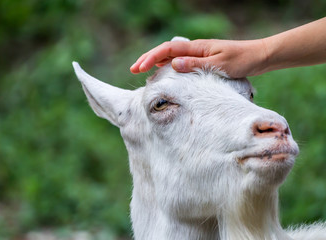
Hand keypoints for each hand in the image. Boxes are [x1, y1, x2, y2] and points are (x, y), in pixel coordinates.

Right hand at [130, 39, 267, 77]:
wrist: (258, 57)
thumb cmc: (241, 60)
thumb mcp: (219, 65)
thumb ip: (195, 64)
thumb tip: (172, 64)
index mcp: (197, 47)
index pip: (168, 50)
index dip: (151, 57)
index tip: (138, 68)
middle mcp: (194, 49)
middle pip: (165, 50)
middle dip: (147, 58)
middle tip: (133, 69)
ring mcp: (197, 54)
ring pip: (170, 55)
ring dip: (155, 61)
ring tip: (142, 70)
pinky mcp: (202, 60)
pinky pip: (179, 61)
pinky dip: (167, 65)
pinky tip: (163, 71)